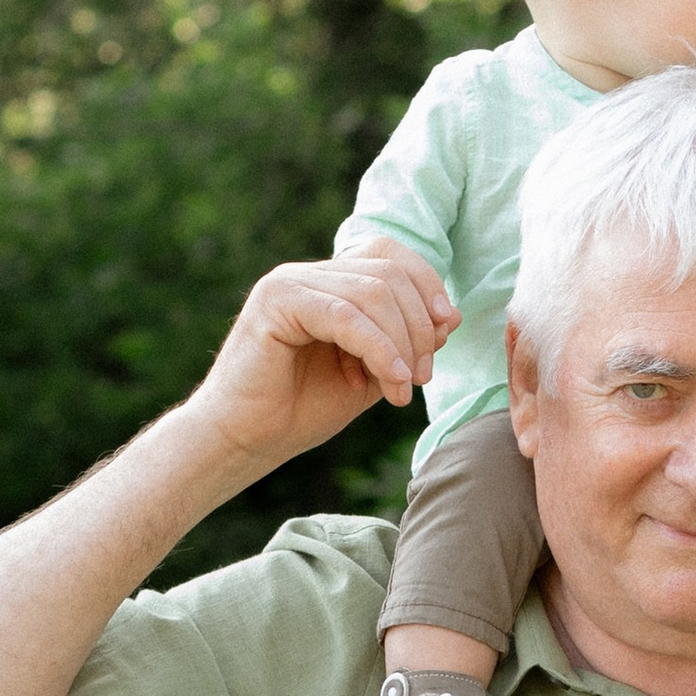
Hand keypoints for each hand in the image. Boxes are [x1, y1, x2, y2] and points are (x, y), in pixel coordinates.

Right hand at [184, 243, 450, 470]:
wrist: (245, 440)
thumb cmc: (301, 410)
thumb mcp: (371, 373)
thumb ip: (405, 342)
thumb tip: (450, 317)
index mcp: (330, 282)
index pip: (391, 255)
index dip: (428, 287)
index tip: (447, 333)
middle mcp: (309, 273)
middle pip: (389, 273)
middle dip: (420, 326)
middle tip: (423, 377)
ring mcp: (290, 282)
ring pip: (373, 293)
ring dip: (401, 345)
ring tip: (402, 390)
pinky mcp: (276, 301)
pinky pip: (345, 315)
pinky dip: (379, 349)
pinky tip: (392, 382)